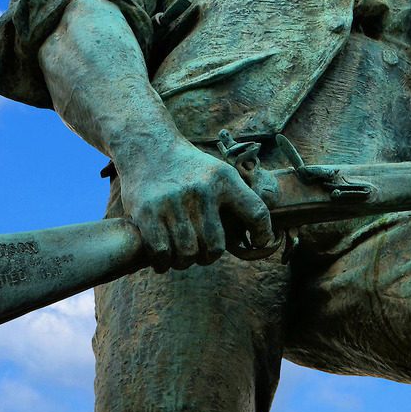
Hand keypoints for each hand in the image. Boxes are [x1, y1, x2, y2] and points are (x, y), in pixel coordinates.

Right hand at [118, 140, 274, 270]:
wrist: (150, 149)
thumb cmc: (192, 169)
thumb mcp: (221, 172)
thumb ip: (240, 199)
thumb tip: (262, 237)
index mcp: (224, 180)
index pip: (256, 213)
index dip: (263, 234)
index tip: (260, 242)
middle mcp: (201, 190)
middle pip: (215, 247)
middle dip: (208, 257)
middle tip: (202, 253)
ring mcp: (173, 202)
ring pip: (188, 254)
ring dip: (186, 262)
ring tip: (183, 256)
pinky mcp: (148, 212)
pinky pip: (162, 252)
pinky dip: (163, 262)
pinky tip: (164, 258)